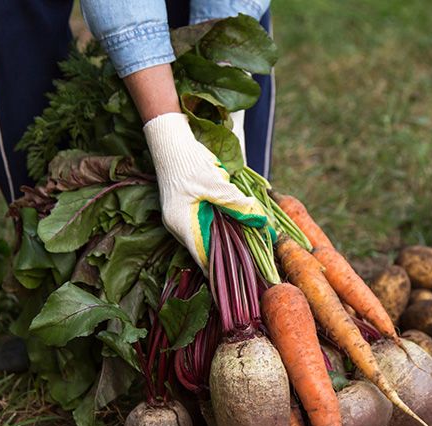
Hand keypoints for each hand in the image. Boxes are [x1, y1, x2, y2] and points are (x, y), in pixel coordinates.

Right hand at [143, 112, 266, 270]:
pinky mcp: (187, 211)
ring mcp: (182, 219)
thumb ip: (237, 204)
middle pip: (206, 249)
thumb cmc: (188, 163)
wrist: (171, 142)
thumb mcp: (216, 184)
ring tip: (249, 246)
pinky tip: (237, 224)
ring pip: (208, 237)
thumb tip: (260, 220)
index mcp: (182, 225)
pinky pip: (206, 225)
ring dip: (227, 238)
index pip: (203, 257)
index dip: (222, 269)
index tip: (241, 276)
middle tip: (252, 261)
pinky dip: (221, 226)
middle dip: (229, 253)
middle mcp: (179, 227)